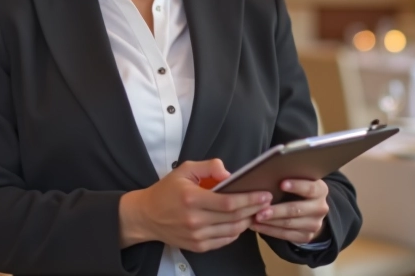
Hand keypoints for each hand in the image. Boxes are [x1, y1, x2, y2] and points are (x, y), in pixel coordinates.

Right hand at [119, 159, 271, 252]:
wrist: (147, 216)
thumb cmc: (167, 191)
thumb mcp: (185, 170)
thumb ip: (209, 167)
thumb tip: (229, 173)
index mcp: (191, 198)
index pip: (228, 202)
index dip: (249, 199)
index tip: (264, 194)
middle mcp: (194, 220)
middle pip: (234, 218)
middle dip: (254, 209)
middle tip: (267, 202)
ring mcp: (196, 236)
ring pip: (232, 231)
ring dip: (247, 221)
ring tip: (257, 212)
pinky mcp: (197, 246)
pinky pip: (224, 241)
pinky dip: (236, 232)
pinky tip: (241, 222)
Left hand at [250, 179, 329, 244]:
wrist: (311, 211)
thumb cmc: (298, 190)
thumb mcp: (301, 181)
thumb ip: (291, 178)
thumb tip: (268, 174)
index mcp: (321, 191)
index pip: (310, 188)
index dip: (297, 186)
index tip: (281, 184)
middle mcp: (320, 208)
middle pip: (296, 209)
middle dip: (277, 210)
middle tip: (260, 210)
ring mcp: (315, 224)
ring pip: (289, 224)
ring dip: (270, 222)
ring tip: (254, 218)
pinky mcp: (306, 236)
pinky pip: (285, 235)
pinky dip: (269, 230)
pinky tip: (256, 226)